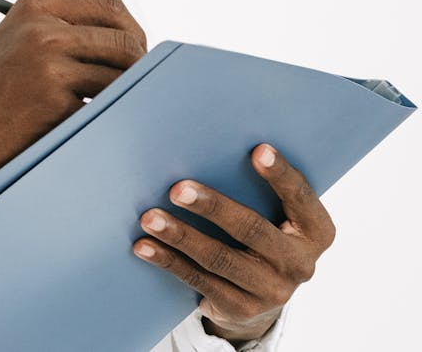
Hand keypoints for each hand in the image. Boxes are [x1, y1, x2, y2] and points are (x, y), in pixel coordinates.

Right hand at [0, 0, 146, 214]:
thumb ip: (64, 29)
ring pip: (120, 77)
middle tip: (132, 88)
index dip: (133, 32)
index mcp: (36, 6)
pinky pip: (101, 109)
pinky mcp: (52, 102)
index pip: (111, 6)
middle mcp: (42, 29)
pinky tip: (85, 126)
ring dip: (122, 97)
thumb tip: (129, 41)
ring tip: (107, 108)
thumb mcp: (18, 38)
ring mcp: (47, 64)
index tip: (133, 54)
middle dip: (137, 68)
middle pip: (125, 41)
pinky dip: (100, 119)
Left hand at [132, 144, 336, 342]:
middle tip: (177, 189)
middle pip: (251, 229)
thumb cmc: (260, 235)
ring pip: (218, 258)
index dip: (281, 175)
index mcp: (315, 232)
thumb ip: (256, 190)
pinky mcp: (240, 309)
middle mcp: (300, 264)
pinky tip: (144, 246)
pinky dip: (168, 260)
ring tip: (149, 217)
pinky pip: (198, 280)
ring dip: (180, 235)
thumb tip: (204, 149)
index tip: (258, 150)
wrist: (258, 300)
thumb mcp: (273, 216)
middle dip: (213, 207)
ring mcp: (271, 291)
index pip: (300, 199)